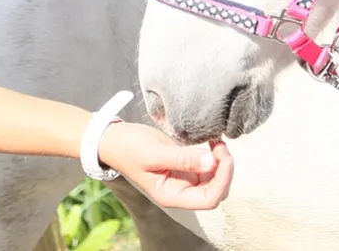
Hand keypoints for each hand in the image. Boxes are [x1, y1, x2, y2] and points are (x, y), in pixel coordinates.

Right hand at [98, 122, 232, 209]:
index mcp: (172, 195)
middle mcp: (181, 191)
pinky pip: (207, 165)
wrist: (115, 139)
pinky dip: (214, 155)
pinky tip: (211, 141)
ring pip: (214, 177)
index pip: (209, 199)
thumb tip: (212, 161)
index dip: (222, 180)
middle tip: (219, 145)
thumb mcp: (155, 154)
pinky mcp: (184, 165)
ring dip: (220, 161)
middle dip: (224, 169)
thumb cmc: (129, 149)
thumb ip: (183, 159)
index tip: (222, 156)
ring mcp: (184, 178)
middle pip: (216, 189)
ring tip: (216, 141)